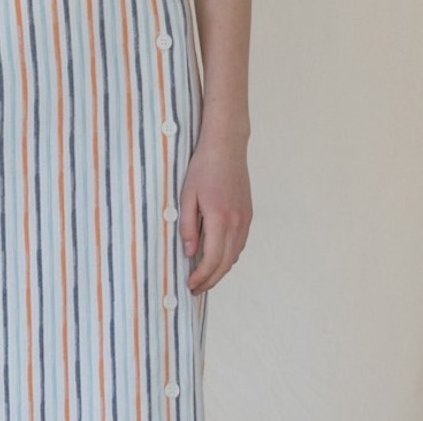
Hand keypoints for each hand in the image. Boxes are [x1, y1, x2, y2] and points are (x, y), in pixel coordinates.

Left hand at [179, 134, 251, 294]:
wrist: (226, 146)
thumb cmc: (203, 167)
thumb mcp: (187, 195)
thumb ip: (187, 226)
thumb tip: (189, 253)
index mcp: (219, 219)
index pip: (212, 260)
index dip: (201, 277)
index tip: (190, 284)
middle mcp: (236, 223)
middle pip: (225, 264)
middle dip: (210, 280)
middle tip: (195, 288)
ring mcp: (245, 219)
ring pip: (234, 256)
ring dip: (220, 270)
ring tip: (204, 276)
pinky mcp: (248, 214)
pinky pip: (239, 244)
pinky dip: (228, 256)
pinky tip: (217, 257)